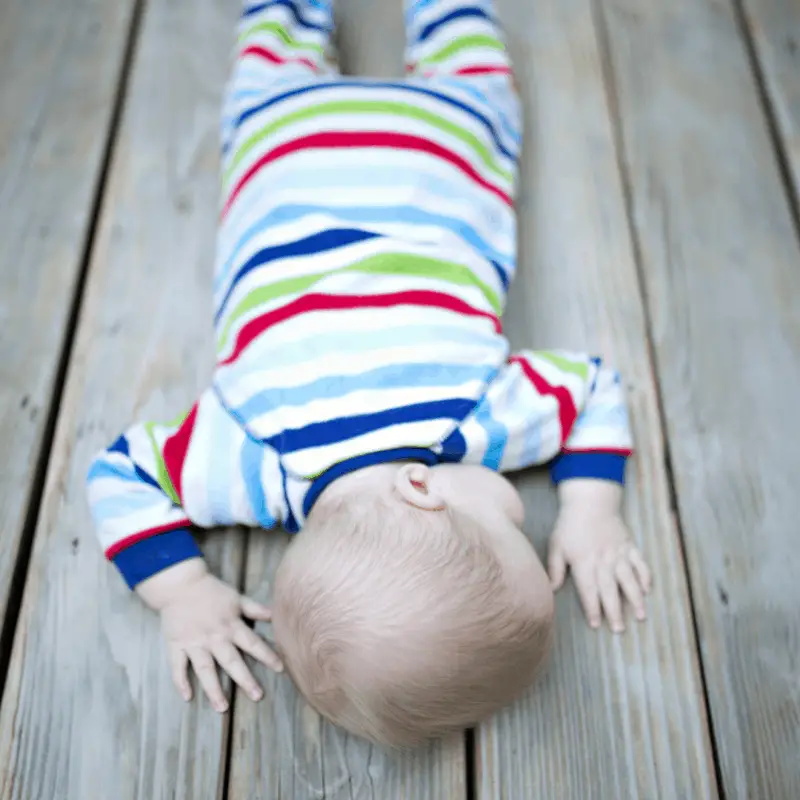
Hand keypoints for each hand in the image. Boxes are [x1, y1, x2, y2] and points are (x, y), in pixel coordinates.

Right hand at [137, 559, 282, 711]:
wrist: (180, 585)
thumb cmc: (211, 591)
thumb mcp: (237, 598)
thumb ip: (255, 609)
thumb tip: (276, 614)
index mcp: (231, 625)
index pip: (253, 643)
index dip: (268, 656)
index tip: (281, 669)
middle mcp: (214, 637)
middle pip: (231, 662)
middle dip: (245, 680)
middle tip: (257, 696)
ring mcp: (194, 643)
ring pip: (205, 670)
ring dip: (213, 689)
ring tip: (221, 708)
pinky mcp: (176, 646)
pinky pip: (177, 667)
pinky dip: (180, 683)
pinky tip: (187, 697)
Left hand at [548, 480, 652, 632]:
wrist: (590, 502)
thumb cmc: (570, 526)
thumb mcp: (556, 545)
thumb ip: (555, 569)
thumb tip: (551, 590)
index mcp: (583, 561)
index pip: (589, 590)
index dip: (592, 608)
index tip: (595, 624)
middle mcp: (603, 560)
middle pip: (610, 589)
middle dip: (615, 611)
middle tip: (619, 630)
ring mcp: (619, 553)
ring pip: (629, 579)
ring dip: (635, 599)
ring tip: (641, 616)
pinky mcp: (629, 546)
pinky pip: (640, 564)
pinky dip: (645, 577)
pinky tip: (648, 591)